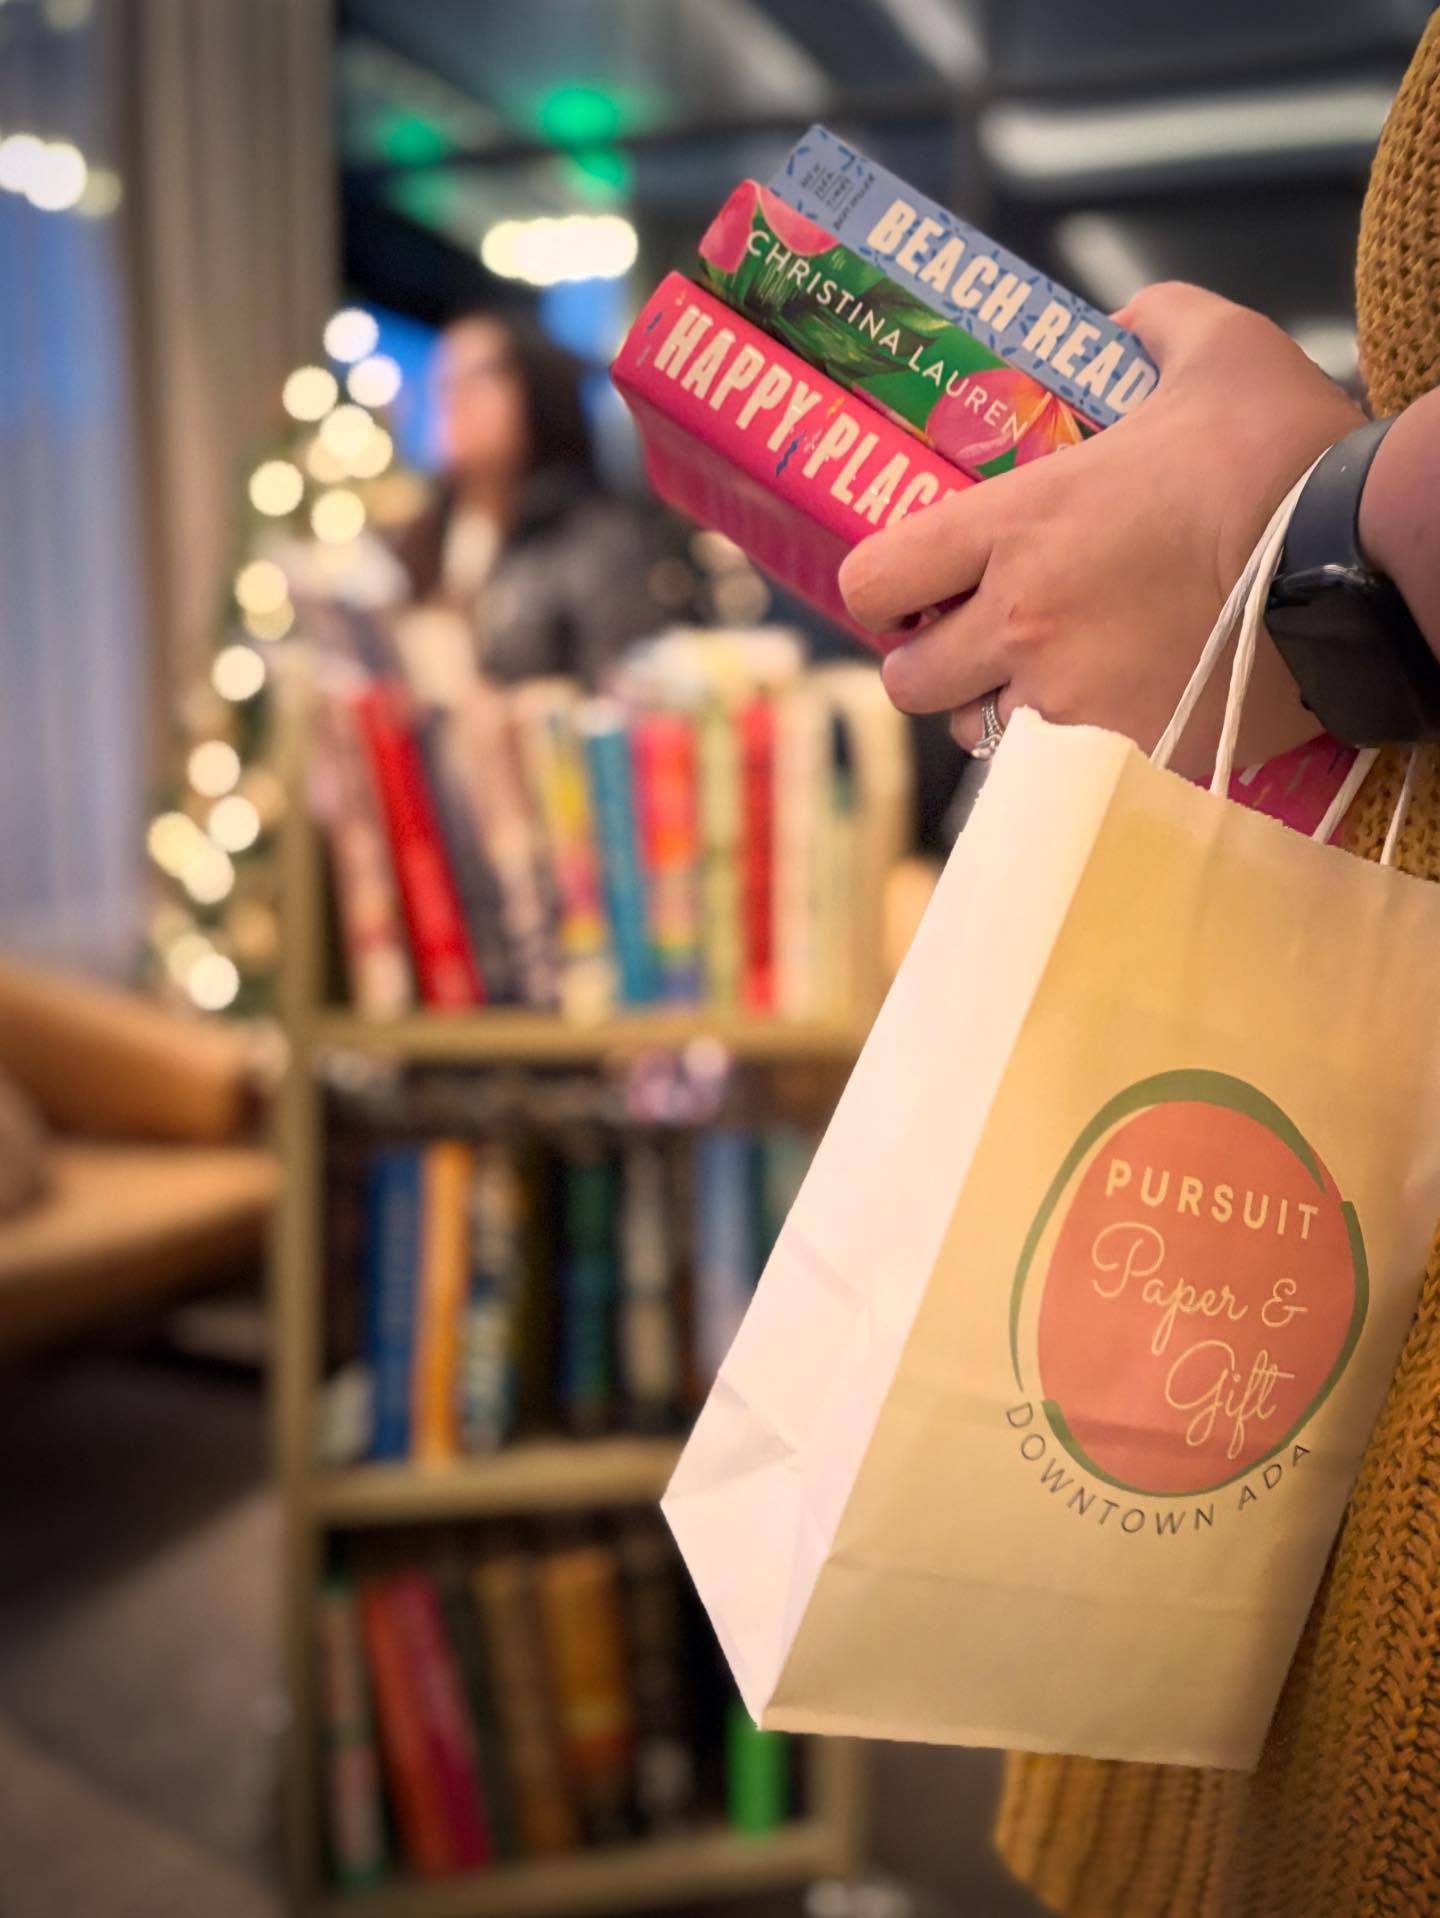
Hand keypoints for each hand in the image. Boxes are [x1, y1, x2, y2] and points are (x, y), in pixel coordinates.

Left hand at [838, 282, 1365, 774]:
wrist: (1366, 562)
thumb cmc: (1285, 456)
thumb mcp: (1220, 351)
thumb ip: (1154, 323)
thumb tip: (1127, 326)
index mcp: (1019, 528)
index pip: (875, 579)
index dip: (874, 588)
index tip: (901, 585)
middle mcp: (1026, 625)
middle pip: (907, 683)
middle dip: (925, 662)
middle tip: (961, 635)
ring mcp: (1075, 698)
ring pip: (982, 732)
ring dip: (995, 705)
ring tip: (1045, 667)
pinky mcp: (1133, 748)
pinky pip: (1075, 756)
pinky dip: (1086, 733)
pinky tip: (1129, 689)